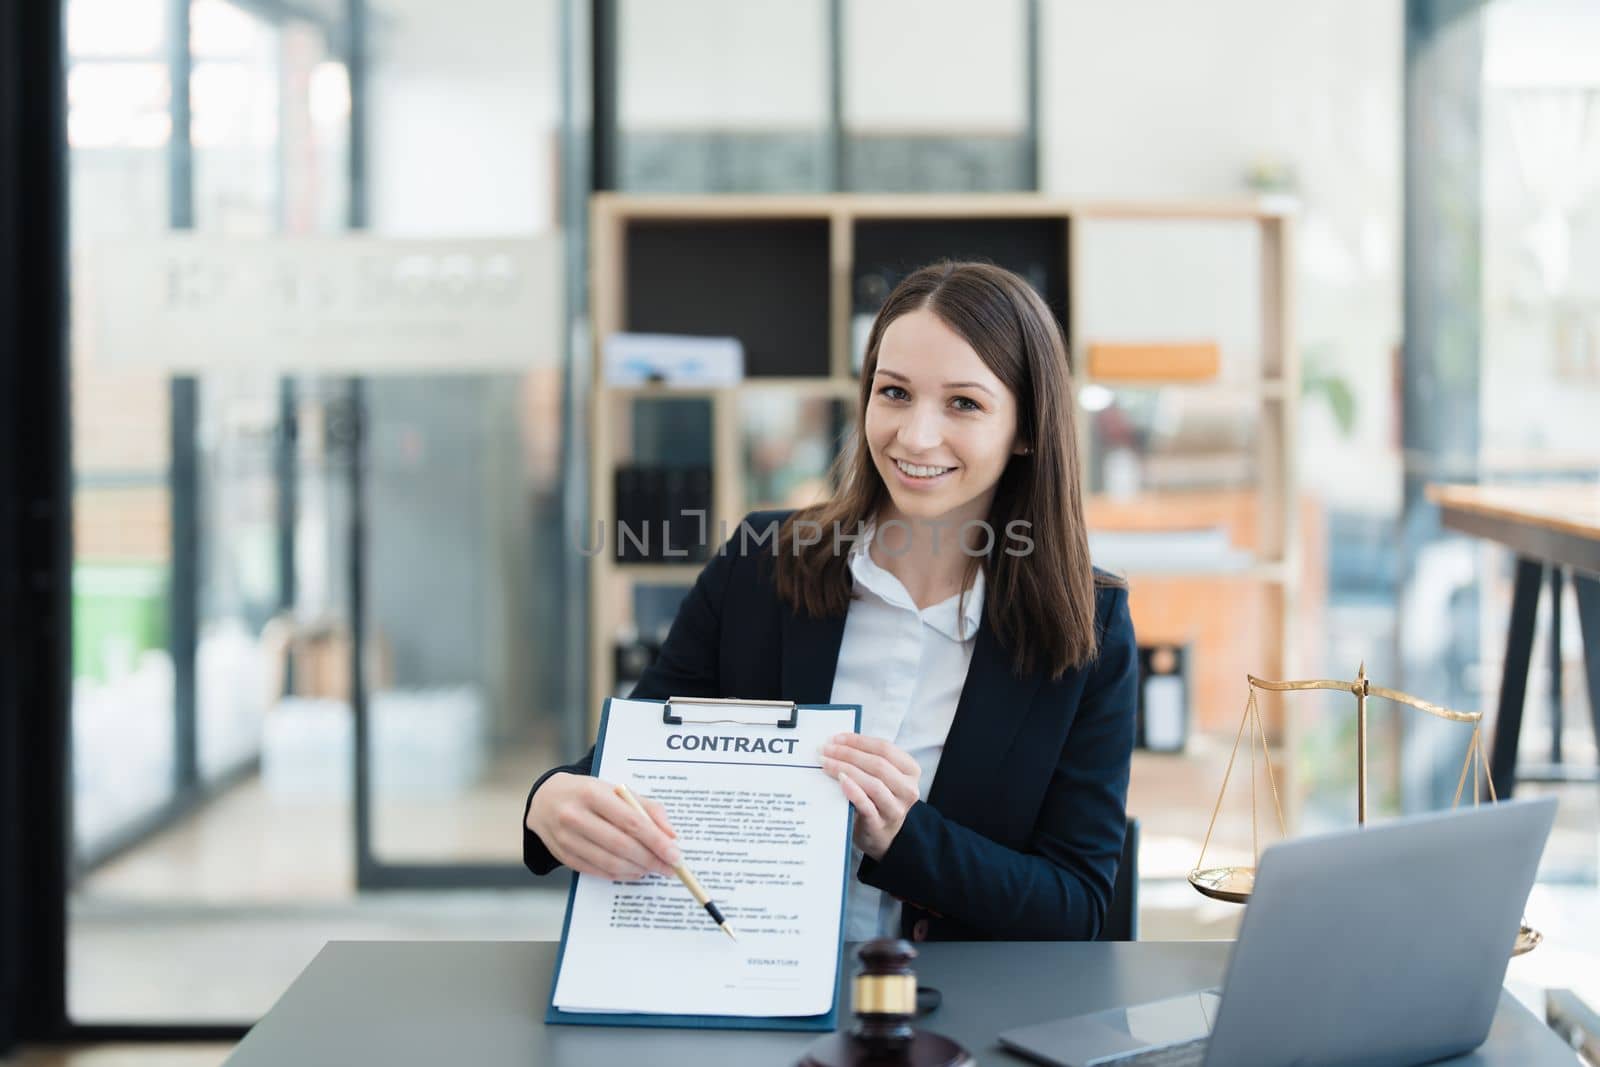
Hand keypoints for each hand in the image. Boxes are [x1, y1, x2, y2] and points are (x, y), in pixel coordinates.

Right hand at [526, 773, 680, 880]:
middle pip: (622, 845)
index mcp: (592, 794)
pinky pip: (597, 871)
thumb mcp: (615, 789)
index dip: (656, 841)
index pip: (631, 821)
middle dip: (651, 859)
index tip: (675, 854)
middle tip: (669, 867)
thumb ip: (646, 808)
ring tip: (653, 869)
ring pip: (610, 862)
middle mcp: (576, 816)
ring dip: (637, 870)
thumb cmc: (588, 793)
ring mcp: (567, 838)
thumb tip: (670, 835)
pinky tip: (634, 871)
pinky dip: (620, 875)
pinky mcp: (563, 856)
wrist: (546, 800)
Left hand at [820, 733, 921, 860]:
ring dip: (846, 769)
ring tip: (826, 763)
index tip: (836, 738)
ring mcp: (895, 809)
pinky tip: (840, 780)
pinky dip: (852, 790)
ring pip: (873, 783)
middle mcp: (908, 789)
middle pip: (878, 764)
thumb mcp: (882, 777)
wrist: (881, 836)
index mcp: (910, 771)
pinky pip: (866, 804)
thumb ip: (868, 759)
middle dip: (848, 753)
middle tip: (826, 749)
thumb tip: (838, 742)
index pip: (885, 748)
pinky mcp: (880, 825)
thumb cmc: (877, 799)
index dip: (859, 741)